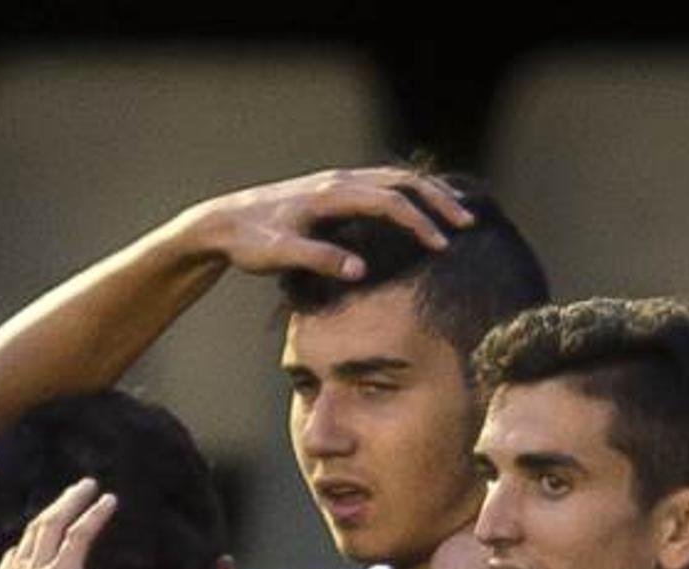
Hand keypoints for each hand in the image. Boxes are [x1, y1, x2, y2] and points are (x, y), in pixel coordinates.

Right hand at [0, 478, 118, 568]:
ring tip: (88, 485)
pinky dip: (94, 514)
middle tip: (68, 495)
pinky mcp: (63, 568)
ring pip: (54, 521)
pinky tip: (109, 501)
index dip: (27, 543)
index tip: (39, 532)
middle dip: (52, 509)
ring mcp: (40, 566)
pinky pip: (80, 532)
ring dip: (71, 501)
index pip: (14, 556)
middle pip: (35, 529)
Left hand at [180, 166, 475, 281]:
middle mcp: (339, 181)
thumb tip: (362, 270)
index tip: (441, 245)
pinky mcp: (332, 189)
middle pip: (402, 182)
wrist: (222, 223)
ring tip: (454, 215)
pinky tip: (418, 210)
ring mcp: (337, 182)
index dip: (419, 223)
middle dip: (437, 201)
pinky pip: (380, 185)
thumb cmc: (249, 242)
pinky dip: (407, 194)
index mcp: (331, 194)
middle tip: (466, 224)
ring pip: (394, 179)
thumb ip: (319, 260)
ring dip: (427, 195)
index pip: (390, 202)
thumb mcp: (279, 257)